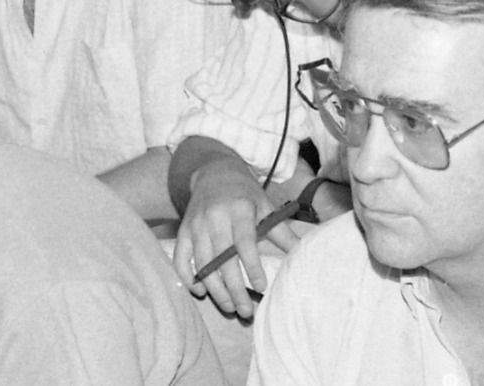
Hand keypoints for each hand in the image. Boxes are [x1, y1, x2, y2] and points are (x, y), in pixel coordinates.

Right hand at [172, 159, 302, 318]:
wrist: (214, 173)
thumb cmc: (244, 194)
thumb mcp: (265, 206)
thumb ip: (281, 232)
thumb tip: (303, 253)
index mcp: (238, 209)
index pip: (244, 242)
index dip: (252, 266)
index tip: (261, 288)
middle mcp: (214, 217)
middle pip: (222, 259)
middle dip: (234, 289)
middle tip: (246, 311)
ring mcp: (196, 225)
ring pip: (202, 264)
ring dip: (215, 290)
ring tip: (230, 307)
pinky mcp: (183, 231)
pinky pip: (181, 259)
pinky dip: (188, 278)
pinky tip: (201, 292)